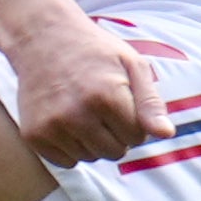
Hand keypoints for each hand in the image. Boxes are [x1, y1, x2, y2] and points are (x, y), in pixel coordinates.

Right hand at [6, 13, 170, 166]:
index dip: (134, 121)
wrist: (42, 39)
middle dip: (115, 135)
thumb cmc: (95, 52)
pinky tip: (66, 121)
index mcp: (106, 95)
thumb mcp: (132, 65)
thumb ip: (151, 103)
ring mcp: (52, 126)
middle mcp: (77, 114)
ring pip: (90, 158)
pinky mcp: (33, 135)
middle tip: (102, 108)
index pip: (137, 137)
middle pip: (115, 152)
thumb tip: (166, 134)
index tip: (122, 102)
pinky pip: (66, 162)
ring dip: (93, 142)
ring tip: (83, 112)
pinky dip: (71, 147)